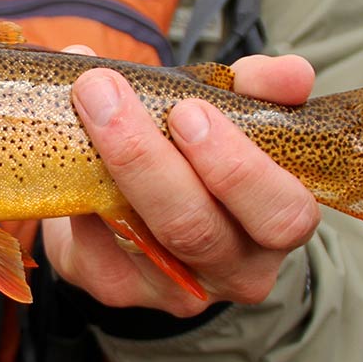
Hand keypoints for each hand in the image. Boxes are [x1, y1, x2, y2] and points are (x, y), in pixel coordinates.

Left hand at [44, 52, 320, 316]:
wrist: (129, 203)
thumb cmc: (191, 151)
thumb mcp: (226, 111)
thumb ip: (257, 89)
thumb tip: (292, 72)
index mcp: (275, 223)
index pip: (282, 212)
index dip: (239, 165)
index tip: (190, 107)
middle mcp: (234, 267)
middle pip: (198, 227)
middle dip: (150, 158)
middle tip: (111, 95)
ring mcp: (175, 287)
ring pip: (144, 240)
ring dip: (111, 167)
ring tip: (90, 105)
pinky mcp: (119, 289)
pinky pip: (97, 253)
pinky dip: (82, 204)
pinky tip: (70, 161)